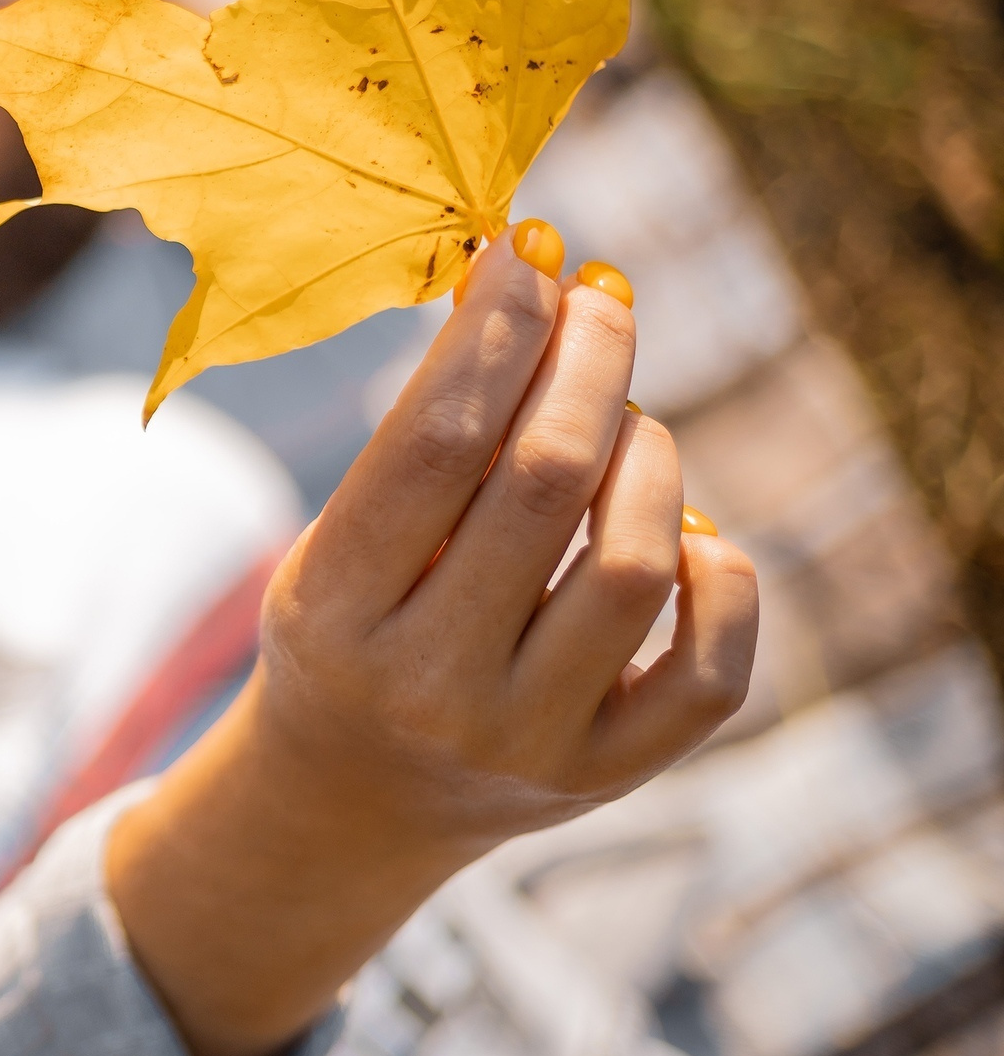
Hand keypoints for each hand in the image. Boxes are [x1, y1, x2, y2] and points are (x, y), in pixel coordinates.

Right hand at [105, 228, 757, 1055]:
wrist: (345, 804)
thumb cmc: (349, 631)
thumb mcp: (334, 547)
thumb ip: (425, 449)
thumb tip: (532, 285)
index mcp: (333, 610)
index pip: (435, 437)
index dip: (496, 326)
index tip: (528, 252)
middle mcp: (428, 685)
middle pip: (549, 479)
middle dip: (591, 360)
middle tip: (603, 298)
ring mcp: (526, 742)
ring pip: (640, 560)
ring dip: (650, 454)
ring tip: (627, 421)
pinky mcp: (606, 778)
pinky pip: (711, 669)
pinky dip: (721, 577)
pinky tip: (690, 535)